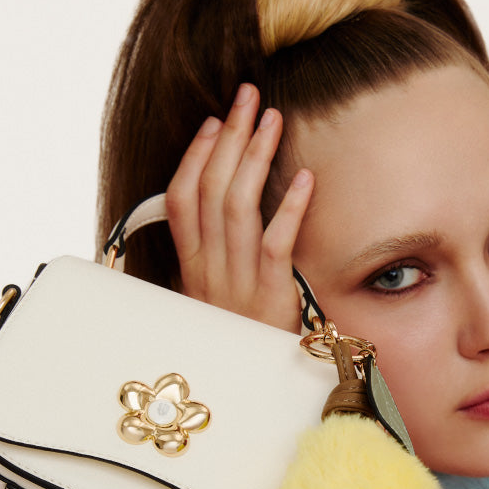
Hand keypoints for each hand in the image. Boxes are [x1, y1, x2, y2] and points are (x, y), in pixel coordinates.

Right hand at [166, 83, 313, 332]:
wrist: (246, 392)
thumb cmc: (231, 337)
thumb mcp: (203, 299)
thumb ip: (203, 258)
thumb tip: (208, 216)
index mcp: (191, 265)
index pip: (182, 199)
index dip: (196, 156)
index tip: (214, 122)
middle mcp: (209, 268)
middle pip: (212, 190)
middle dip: (230, 137)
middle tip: (248, 97)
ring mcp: (238, 282)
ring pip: (238, 208)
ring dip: (256, 158)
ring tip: (272, 119)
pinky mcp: (272, 297)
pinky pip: (276, 246)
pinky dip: (290, 209)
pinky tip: (306, 178)